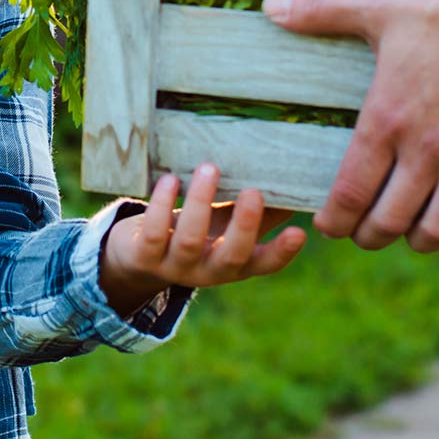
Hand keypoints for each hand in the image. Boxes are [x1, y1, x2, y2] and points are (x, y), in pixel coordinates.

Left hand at [99, 163, 306, 314]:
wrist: (138, 257)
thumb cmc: (194, 231)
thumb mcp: (225, 222)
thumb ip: (257, 209)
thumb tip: (295, 181)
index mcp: (234, 264)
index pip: (265, 264)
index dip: (282, 252)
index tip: (300, 233)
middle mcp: (208, 270)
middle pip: (231, 256)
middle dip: (244, 224)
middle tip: (254, 192)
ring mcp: (176, 267)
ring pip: (190, 240)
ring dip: (200, 202)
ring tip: (209, 167)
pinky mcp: (145, 258)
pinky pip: (155, 233)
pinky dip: (162, 204)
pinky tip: (170, 179)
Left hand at [261, 0, 438, 257]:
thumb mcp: (378, 6)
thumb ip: (322, 12)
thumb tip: (270, 5)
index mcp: (384, 119)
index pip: (347, 196)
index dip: (334, 221)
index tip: (330, 225)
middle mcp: (423, 150)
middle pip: (386, 223)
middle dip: (371, 235)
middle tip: (369, 231)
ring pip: (437, 231)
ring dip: (422, 241)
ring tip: (417, 232)